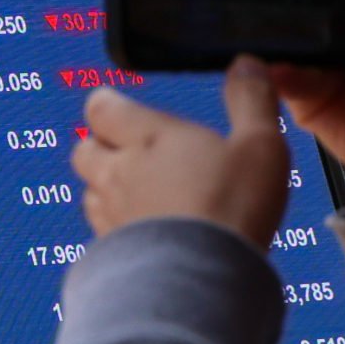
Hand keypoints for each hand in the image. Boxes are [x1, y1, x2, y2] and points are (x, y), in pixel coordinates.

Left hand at [75, 58, 290, 247]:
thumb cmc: (231, 207)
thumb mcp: (260, 144)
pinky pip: (101, 232)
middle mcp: (117, 173)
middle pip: (84, 149)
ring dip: (105, 188)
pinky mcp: (113, 253)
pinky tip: (142, 234)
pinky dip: (116, 227)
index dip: (108, 105)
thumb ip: (251, 100)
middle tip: (128, 150)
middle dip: (100, 146)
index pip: (101, 108)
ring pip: (89, 192)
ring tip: (136, 193)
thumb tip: (247, 63)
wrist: (201, 279)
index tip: (119, 107)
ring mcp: (111, 216)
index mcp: (147, 137)